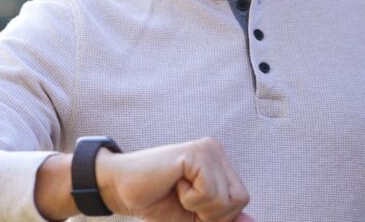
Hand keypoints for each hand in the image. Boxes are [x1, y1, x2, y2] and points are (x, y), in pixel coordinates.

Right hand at [96, 137, 249, 221]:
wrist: (122, 189)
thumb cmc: (158, 203)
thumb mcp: (197, 218)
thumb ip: (224, 219)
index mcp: (219, 163)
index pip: (241, 200)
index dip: (216, 215)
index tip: (189, 204)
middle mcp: (215, 150)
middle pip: (240, 200)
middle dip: (211, 214)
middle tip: (183, 198)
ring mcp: (207, 149)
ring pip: (226, 199)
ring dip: (199, 207)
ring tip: (177, 189)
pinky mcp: (195, 152)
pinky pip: (209, 193)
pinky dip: (190, 199)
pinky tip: (174, 183)